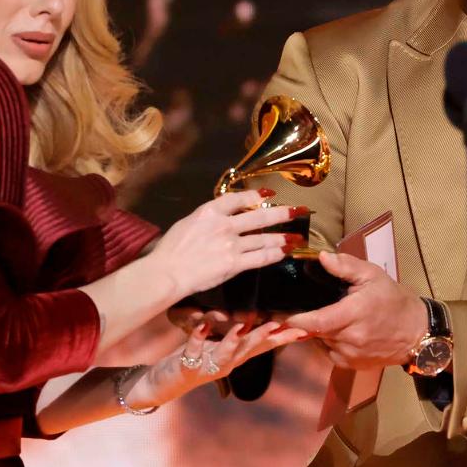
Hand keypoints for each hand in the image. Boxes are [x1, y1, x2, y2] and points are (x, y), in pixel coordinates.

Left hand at [128, 320, 307, 408]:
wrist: (163, 384)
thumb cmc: (194, 359)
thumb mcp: (220, 346)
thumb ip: (239, 335)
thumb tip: (258, 318)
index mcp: (236, 357)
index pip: (264, 346)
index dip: (283, 339)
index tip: (303, 330)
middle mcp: (227, 364)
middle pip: (250, 350)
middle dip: (264, 337)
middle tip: (279, 324)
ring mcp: (208, 368)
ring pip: (226, 354)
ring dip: (235, 340)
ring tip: (243, 324)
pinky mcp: (187, 367)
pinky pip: (193, 351)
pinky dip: (197, 338)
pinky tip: (200, 325)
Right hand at [147, 190, 304, 298]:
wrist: (168, 272)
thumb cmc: (171, 250)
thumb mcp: (188, 223)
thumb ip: (207, 218)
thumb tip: (221, 215)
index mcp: (210, 211)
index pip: (239, 198)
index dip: (257, 195)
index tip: (269, 194)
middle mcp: (224, 225)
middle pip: (260, 216)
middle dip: (282, 214)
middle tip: (298, 211)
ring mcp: (231, 245)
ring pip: (264, 239)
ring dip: (282, 238)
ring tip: (296, 237)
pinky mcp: (234, 264)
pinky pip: (259, 258)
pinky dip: (274, 255)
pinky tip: (283, 253)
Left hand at [284, 251, 426, 369]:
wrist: (416, 332)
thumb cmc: (394, 300)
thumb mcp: (373, 276)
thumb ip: (346, 266)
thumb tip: (322, 258)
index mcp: (354, 314)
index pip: (316, 321)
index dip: (296, 319)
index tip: (280, 314)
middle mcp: (351, 338)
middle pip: (314, 331)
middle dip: (306, 320)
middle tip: (301, 307)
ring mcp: (351, 355)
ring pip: (320, 342)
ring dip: (318, 330)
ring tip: (329, 316)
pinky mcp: (352, 365)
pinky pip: (329, 353)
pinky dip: (327, 342)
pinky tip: (338, 330)